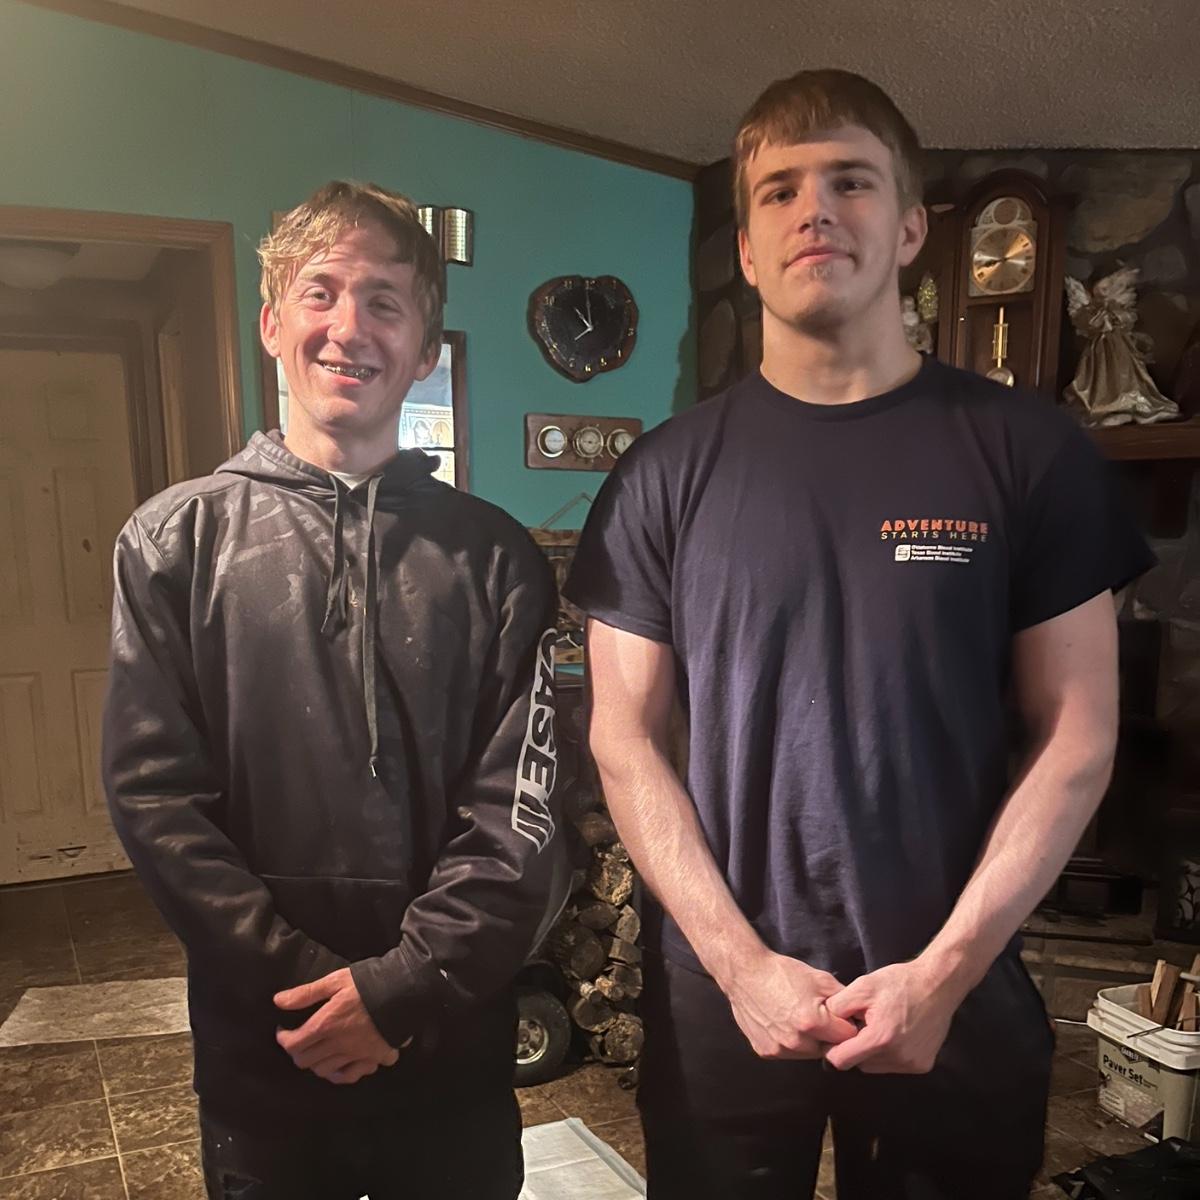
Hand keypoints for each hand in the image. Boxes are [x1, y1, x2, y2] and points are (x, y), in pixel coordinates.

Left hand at [274, 967, 400, 1084]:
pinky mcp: (373, 1058)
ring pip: (324, 1071)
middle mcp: (338, 1045)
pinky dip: (340, 1074)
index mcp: (326, 1024)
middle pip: (306, 1061)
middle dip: (297, 1052)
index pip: (294, 1044)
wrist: (404, 990)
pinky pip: (350, 1076)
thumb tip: (278, 1001)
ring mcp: (356, 1055)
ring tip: (318, 1050)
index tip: (284, 1030)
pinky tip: (339, 1066)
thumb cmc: (367, 983)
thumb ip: (306, 993)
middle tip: (300, 1040)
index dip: (283, 1039)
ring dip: (315, 1063)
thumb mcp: (336, 980)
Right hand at [724, 950, 858, 1058]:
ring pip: (809, 1054)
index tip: (841, 1017)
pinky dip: (791, 1042)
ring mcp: (779, 1049)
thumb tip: (860, 1014)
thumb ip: (844, 999)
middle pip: (829, 1048)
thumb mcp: (820, 978)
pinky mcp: (766, 1052)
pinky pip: (789, 1053)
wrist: (745, 973)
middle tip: (820, 1018)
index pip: (847, 1036)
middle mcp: (796, 1041)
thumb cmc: (783, 973)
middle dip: (829, 1036)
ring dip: (810, 1042)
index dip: (847, 1025)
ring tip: (800, 1019)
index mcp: (812, 1022)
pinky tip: (784, 1023)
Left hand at [822, 959, 960, 1073]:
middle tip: (862, 1023)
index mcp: (880, 1038)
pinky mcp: (923, 1066)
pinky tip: (894, 1032)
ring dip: (871, 1052)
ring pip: (875, 1067)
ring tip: (879, 1025)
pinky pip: (894, 1066)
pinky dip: (888, 1054)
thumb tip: (823, 1024)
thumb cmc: (899, 983)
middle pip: (859, 1064)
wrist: (938, 984)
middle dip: (855, 1047)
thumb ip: (838, 1007)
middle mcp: (898, 1057)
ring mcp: (913, 1064)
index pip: (841, 1060)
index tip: (835, 1035)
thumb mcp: (862, 986)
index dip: (832, 1048)